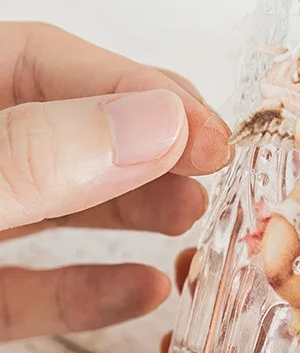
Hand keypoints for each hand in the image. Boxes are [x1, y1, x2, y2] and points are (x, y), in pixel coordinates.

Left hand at [0, 22, 231, 341]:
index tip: (207, 132)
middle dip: (151, 146)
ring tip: (195, 216)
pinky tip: (143, 290)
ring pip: (59, 205)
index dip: (135, 88)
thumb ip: (34, 160)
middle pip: (69, 130)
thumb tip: (156, 124)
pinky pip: (32, 290)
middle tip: (214, 167)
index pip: (43, 60)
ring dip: (135, 209)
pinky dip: (88, 291)